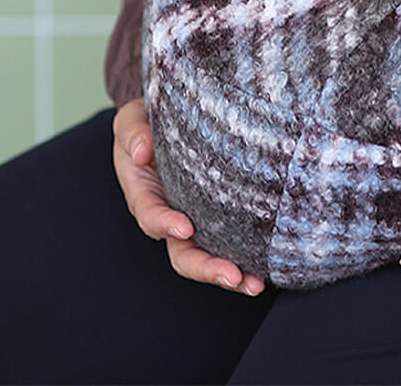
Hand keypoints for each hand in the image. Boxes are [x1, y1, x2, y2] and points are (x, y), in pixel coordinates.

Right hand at [112, 98, 264, 295]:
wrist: (174, 115)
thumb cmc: (148, 120)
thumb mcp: (132, 120)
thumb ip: (133, 133)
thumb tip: (142, 151)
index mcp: (145, 194)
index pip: (151, 215)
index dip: (165, 224)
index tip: (185, 227)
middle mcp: (170, 214)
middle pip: (182, 252)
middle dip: (206, 267)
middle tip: (232, 275)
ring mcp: (196, 218)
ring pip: (208, 255)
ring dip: (230, 274)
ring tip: (255, 284)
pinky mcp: (220, 214)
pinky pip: (232, 240)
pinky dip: (248, 256)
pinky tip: (268, 269)